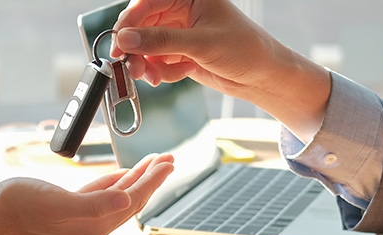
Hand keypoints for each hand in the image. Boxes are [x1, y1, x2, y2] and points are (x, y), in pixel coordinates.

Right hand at [0, 152, 173, 234]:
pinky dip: (116, 184)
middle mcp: (93, 228)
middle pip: (131, 199)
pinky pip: (102, 197)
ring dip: (137, 178)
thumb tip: (126, 201)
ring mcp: (83, 222)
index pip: (133, 200)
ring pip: (119, 197)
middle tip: (169, 158)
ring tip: (154, 162)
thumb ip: (95, 202)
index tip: (169, 163)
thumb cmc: (22, 205)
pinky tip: (125, 175)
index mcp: (95, 227)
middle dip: (151, 178)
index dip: (152, 180)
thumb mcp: (60, 202)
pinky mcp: (71, 213)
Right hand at [111, 0, 329, 139]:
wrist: (263, 77)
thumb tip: (125, 39)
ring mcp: (180, 32)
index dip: (129, 23)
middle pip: (142, 25)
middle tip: (132, 68)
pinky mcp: (181, 51)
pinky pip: (158, 60)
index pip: (147, 3)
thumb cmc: (244, 50)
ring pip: (147, 45)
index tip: (119, 45)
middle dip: (137, 49)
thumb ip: (161, 41)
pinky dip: (161, 71)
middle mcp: (182, 10)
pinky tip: (175, 76)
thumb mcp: (201, 44)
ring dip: (146, 64)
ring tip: (154, 78)